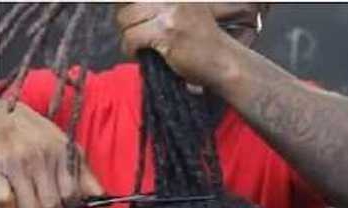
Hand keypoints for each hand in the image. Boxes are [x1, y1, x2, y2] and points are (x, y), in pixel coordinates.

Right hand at [0, 100, 103, 207]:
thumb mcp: (65, 145)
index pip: (72, 193)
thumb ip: (83, 172)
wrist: (1, 114)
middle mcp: (39, 160)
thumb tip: (101, 196)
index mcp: (59, 154)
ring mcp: (15, 166)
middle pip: (50, 206)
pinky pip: (5, 202)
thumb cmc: (35, 132)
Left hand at [114, 3, 241, 88]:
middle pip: (127, 4)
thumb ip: (159, 5)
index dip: (126, 5)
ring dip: (128, 36)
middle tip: (136, 35)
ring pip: (126, 20)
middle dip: (126, 22)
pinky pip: (132, 37)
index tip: (131, 16)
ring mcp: (170, 13)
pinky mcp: (166, 32)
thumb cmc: (204, 42)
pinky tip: (139, 53)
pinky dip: (130, 49)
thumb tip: (121, 4)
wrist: (225, 62)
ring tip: (138, 46)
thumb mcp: (182, 11)